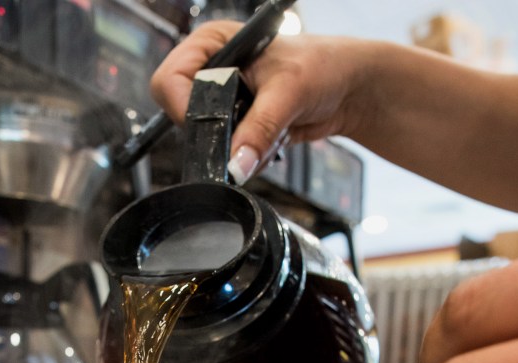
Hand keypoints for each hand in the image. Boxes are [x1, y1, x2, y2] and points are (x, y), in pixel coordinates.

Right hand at [149, 21, 372, 182]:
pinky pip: (227, 155)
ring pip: (206, 142)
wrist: (348, 89)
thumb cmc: (324, 65)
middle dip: (219, 132)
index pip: (170, 80)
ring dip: (241, 147)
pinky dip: (251, 156)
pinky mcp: (235, 126)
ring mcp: (221, 101)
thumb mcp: (289, 92)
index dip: (183, 107)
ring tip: (274, 128)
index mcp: (213, 44)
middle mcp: (210, 70)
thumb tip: (236, 164)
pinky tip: (276, 138)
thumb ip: (259, 128)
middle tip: (252, 127)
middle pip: (182, 115)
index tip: (211, 126)